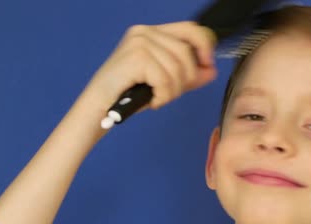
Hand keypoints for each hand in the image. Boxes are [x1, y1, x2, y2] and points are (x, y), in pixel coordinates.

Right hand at [80, 21, 217, 113]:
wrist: (99, 108)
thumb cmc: (129, 93)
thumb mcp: (166, 81)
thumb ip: (189, 75)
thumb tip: (211, 70)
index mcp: (153, 33)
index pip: (190, 29)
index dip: (204, 46)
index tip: (207, 65)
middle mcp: (145, 32)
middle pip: (186, 52)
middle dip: (185, 79)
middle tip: (170, 94)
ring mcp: (139, 43)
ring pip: (177, 68)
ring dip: (172, 91)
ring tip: (158, 97)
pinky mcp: (136, 57)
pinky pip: (166, 79)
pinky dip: (163, 96)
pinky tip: (152, 100)